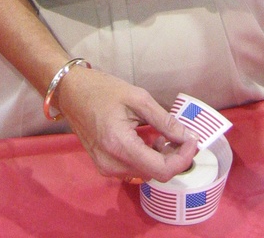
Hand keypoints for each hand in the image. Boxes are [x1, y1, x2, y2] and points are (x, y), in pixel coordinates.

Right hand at [55, 66, 198, 182]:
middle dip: (173, 157)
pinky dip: (146, 158)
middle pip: (155, 173)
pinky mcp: (104, 166)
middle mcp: (112, 164)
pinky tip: (147, 139)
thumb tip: (188, 136)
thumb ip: (164, 120)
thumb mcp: (138, 98)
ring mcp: (106, 168)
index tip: (193, 140)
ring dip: (160, 158)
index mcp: (120, 145)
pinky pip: (133, 169)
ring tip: (161, 133)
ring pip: (145, 173)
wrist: (70, 92)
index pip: (161, 169)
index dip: (182, 158)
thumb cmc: (102, 90)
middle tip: (179, 134)